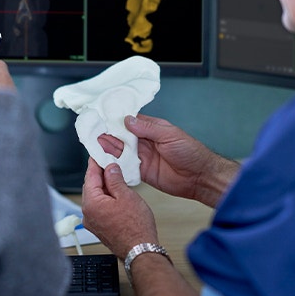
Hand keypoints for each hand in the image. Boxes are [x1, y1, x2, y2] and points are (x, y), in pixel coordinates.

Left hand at [81, 159, 157, 258]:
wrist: (140, 250)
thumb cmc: (136, 228)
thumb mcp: (127, 196)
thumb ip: (115, 179)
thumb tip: (110, 168)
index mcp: (91, 204)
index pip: (90, 176)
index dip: (95, 163)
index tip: (98, 155)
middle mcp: (87, 214)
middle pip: (90, 187)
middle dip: (100, 175)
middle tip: (110, 164)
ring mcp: (92, 222)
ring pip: (95, 198)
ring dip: (104, 188)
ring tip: (117, 179)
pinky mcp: (98, 228)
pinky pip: (99, 208)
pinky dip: (105, 199)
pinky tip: (116, 196)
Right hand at [97, 114, 238, 205]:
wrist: (199, 177)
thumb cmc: (190, 152)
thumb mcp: (169, 135)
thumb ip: (148, 128)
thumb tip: (128, 120)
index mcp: (153, 129)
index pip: (131, 122)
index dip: (117, 121)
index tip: (104, 119)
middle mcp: (146, 142)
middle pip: (123, 137)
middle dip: (110, 135)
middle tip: (95, 133)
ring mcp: (143, 157)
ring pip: (122, 152)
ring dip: (110, 149)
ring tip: (96, 145)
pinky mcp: (142, 172)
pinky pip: (126, 167)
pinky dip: (116, 165)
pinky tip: (106, 162)